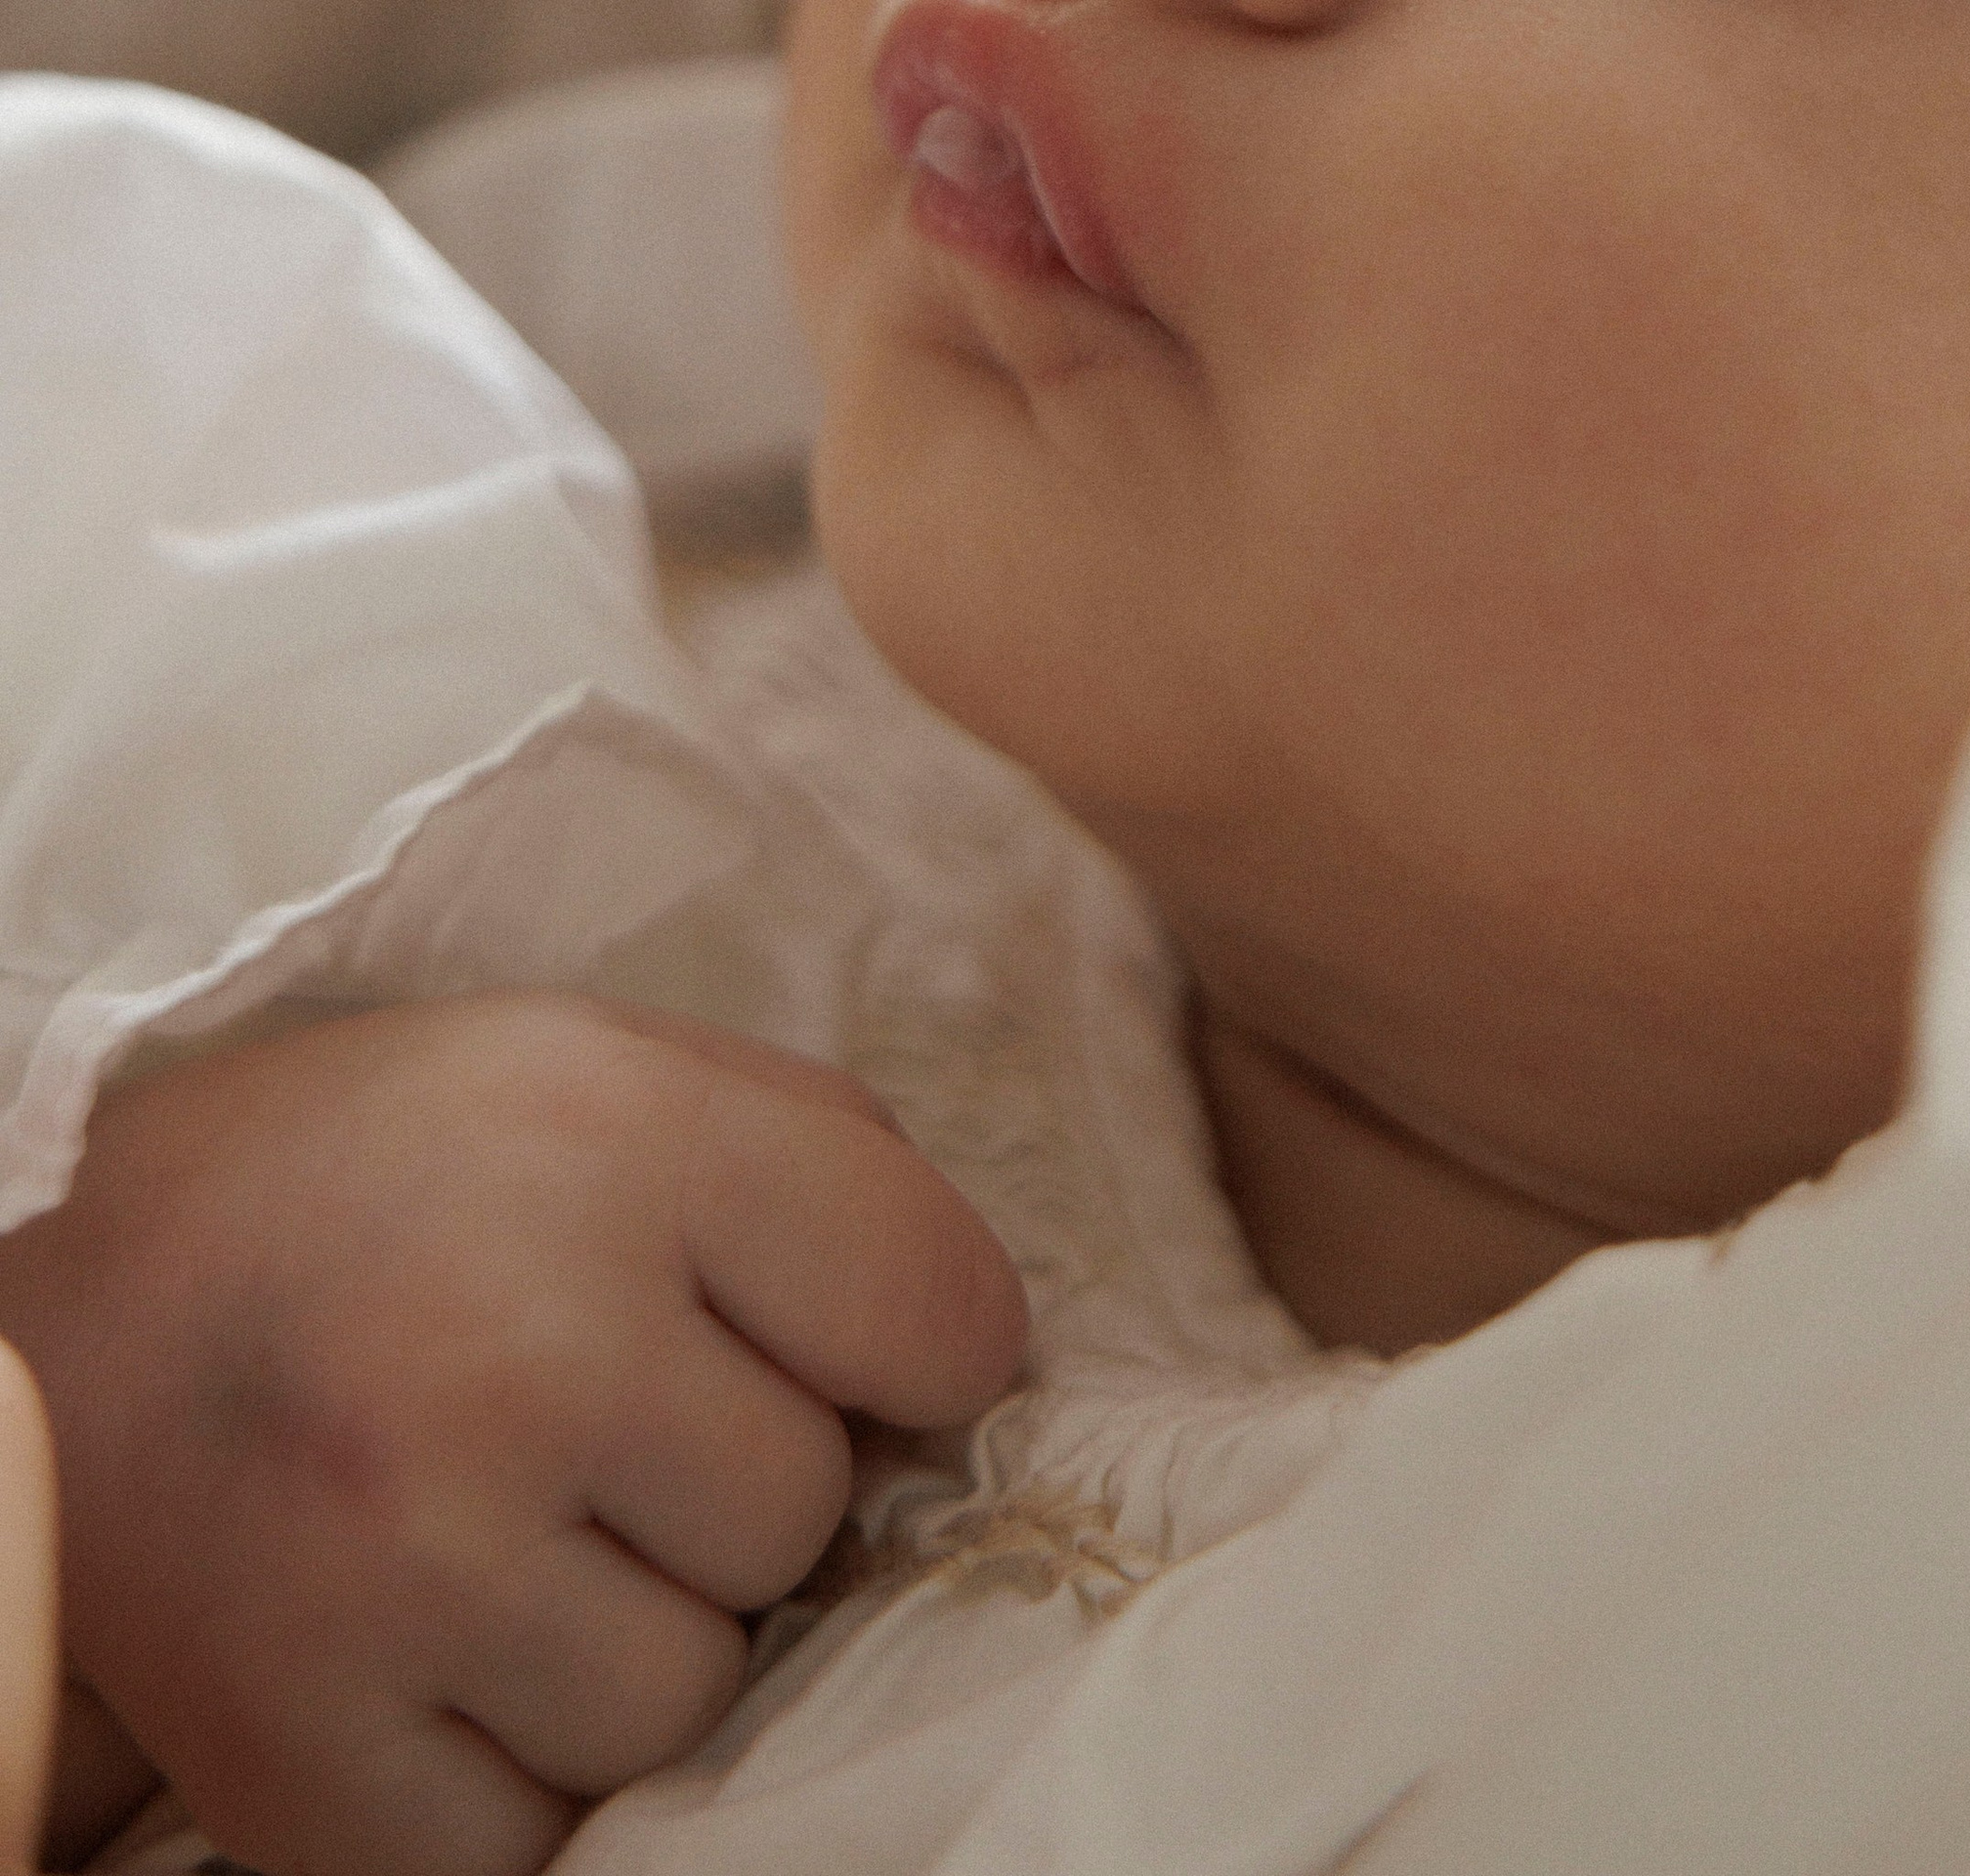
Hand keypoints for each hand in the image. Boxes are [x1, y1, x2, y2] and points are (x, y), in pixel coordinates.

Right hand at [0, 997, 1026, 1875]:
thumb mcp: (595, 1069)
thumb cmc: (375, 1187)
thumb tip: (980, 1340)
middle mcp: (510, 1349)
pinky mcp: (312, 1764)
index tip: (847, 1345)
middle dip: (731, 1477)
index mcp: (603, 1139)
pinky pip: (550, 1837)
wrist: (67, 1351)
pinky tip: (431, 1644)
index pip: (940, 1310)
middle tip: (580, 1412)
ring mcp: (408, 1570)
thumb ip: (818, 1162)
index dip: (921, 1342)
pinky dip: (512, 1767)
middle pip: (806, 1512)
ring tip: (494, 1525)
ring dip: (628, 1631)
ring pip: (692, 1695)